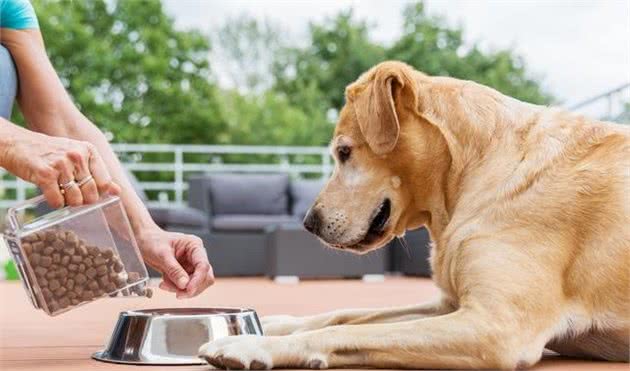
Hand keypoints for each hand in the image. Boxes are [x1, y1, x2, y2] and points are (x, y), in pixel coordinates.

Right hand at [1, 129, 119, 207]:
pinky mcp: (45, 173)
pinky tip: (51, 195)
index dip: (98, 193)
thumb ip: (97, 174)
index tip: (87, 192)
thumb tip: (118, 191)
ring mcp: (61, 164)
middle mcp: (77, 155)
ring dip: (68, 203)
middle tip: (72, 195)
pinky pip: (58, 201)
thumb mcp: (78, 157)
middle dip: (83, 200)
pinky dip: (55, 203)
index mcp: (89, 151)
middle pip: (92, 193)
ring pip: (76, 199)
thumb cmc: (51, 153)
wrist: (19, 144)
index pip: (104, 182)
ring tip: (61, 193)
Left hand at [137, 227, 213, 297]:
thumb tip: (184, 284)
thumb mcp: (162, 254)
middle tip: (177, 293)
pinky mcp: (185, 273)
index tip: (188, 290)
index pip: (203, 265)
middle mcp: (196, 256)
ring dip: (181, 289)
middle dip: (191, 287)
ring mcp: (191, 265)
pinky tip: (164, 283)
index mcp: (194, 246)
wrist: (143, 241)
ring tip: (165, 285)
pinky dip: (175, 288)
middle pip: (204, 277)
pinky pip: (185, 286)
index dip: (198, 279)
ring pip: (196, 284)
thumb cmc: (152, 241)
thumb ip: (174, 270)